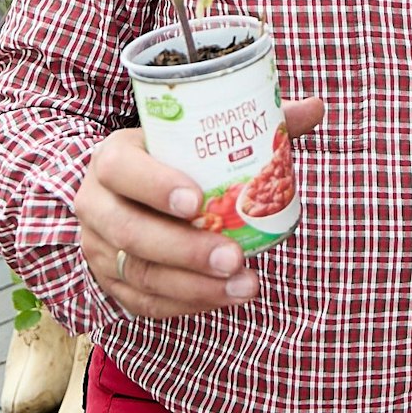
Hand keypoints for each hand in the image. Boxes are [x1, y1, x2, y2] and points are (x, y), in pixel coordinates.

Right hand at [74, 96, 322, 317]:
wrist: (126, 195)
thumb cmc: (173, 161)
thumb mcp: (197, 138)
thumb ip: (252, 122)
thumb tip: (315, 108)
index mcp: (112, 158)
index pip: (122, 169)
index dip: (155, 185)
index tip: (199, 201)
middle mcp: (96, 204)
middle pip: (130, 231)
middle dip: (186, 249)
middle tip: (235, 256)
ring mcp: (99, 248)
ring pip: (140, 273)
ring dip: (194, 286)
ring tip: (245, 284)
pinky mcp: (111, 282)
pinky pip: (144, 302)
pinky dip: (186, 304)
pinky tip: (225, 298)